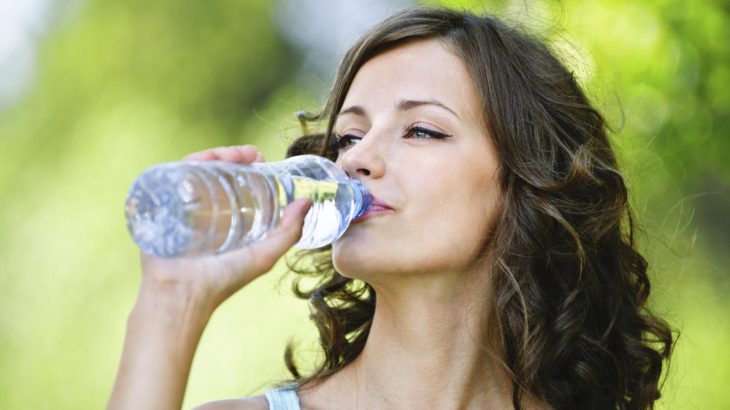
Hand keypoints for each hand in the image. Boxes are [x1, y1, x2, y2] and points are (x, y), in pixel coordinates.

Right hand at [138, 145, 311, 310]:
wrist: (181, 294)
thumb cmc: (222, 281)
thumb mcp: (264, 255)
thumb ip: (288, 232)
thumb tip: (307, 201)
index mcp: (223, 219)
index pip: (234, 183)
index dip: (247, 166)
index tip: (260, 158)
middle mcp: (201, 210)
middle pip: (215, 172)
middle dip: (233, 156)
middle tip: (250, 153)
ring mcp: (180, 206)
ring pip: (197, 169)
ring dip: (216, 155)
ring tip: (233, 154)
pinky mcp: (160, 205)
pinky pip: (173, 176)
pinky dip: (190, 162)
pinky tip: (206, 158)